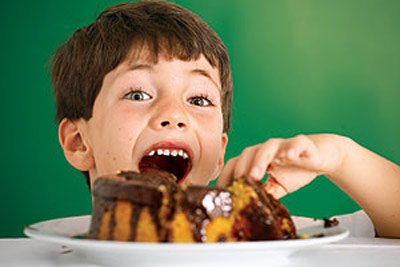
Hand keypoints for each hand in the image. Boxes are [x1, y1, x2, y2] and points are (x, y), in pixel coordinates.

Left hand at [217, 134, 341, 197]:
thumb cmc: (296, 169)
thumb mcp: (278, 186)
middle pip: (248, 153)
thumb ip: (264, 193)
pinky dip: (293, 148)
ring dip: (260, 160)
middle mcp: (267, 149)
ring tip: (256, 174)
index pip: (237, 164)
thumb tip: (250, 206)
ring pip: (268, 147)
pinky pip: (297, 143)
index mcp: (258, 159)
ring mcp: (284, 145)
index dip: (227, 176)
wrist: (321, 156)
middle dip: (241, 169)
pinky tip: (290, 156)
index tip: (222, 191)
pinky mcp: (302, 143)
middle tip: (238, 183)